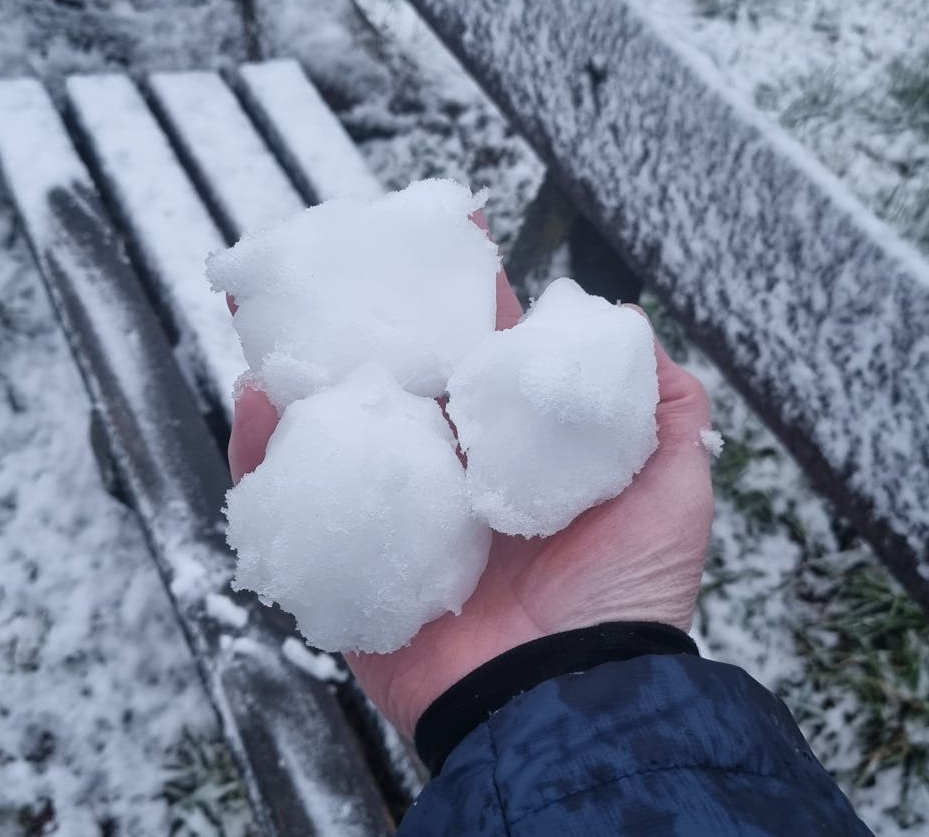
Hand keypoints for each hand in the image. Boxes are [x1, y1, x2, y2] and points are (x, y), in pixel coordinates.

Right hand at [225, 219, 714, 736]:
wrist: (569, 703)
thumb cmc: (627, 599)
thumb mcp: (672, 490)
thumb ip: (661, 407)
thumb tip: (630, 324)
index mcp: (511, 448)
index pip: (476, 349)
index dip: (458, 288)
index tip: (444, 224)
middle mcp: (448, 473)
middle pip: (390, 376)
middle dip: (353, 317)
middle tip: (316, 255)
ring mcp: (395, 518)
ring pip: (332, 430)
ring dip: (296, 374)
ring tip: (266, 321)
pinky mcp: (350, 568)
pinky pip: (295, 508)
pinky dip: (264, 458)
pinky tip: (257, 405)